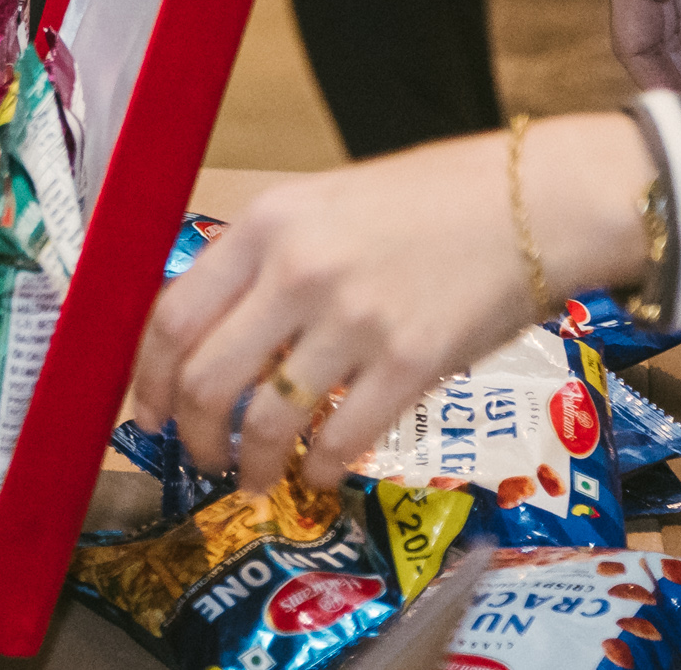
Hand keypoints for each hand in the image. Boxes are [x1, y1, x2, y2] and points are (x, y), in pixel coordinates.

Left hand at [132, 114, 653, 488]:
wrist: (533, 201)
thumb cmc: (429, 201)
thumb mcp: (321, 206)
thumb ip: (265, 262)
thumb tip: (212, 331)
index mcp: (265, 225)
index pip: (171, 314)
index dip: (147, 375)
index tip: (147, 409)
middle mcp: (298, 271)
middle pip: (205, 377)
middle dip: (191, 432)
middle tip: (196, 454)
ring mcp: (354, 319)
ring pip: (267, 419)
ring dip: (250, 463)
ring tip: (254, 477)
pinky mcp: (412, 363)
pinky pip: (341, 438)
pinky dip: (317, 469)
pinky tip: (317, 474)